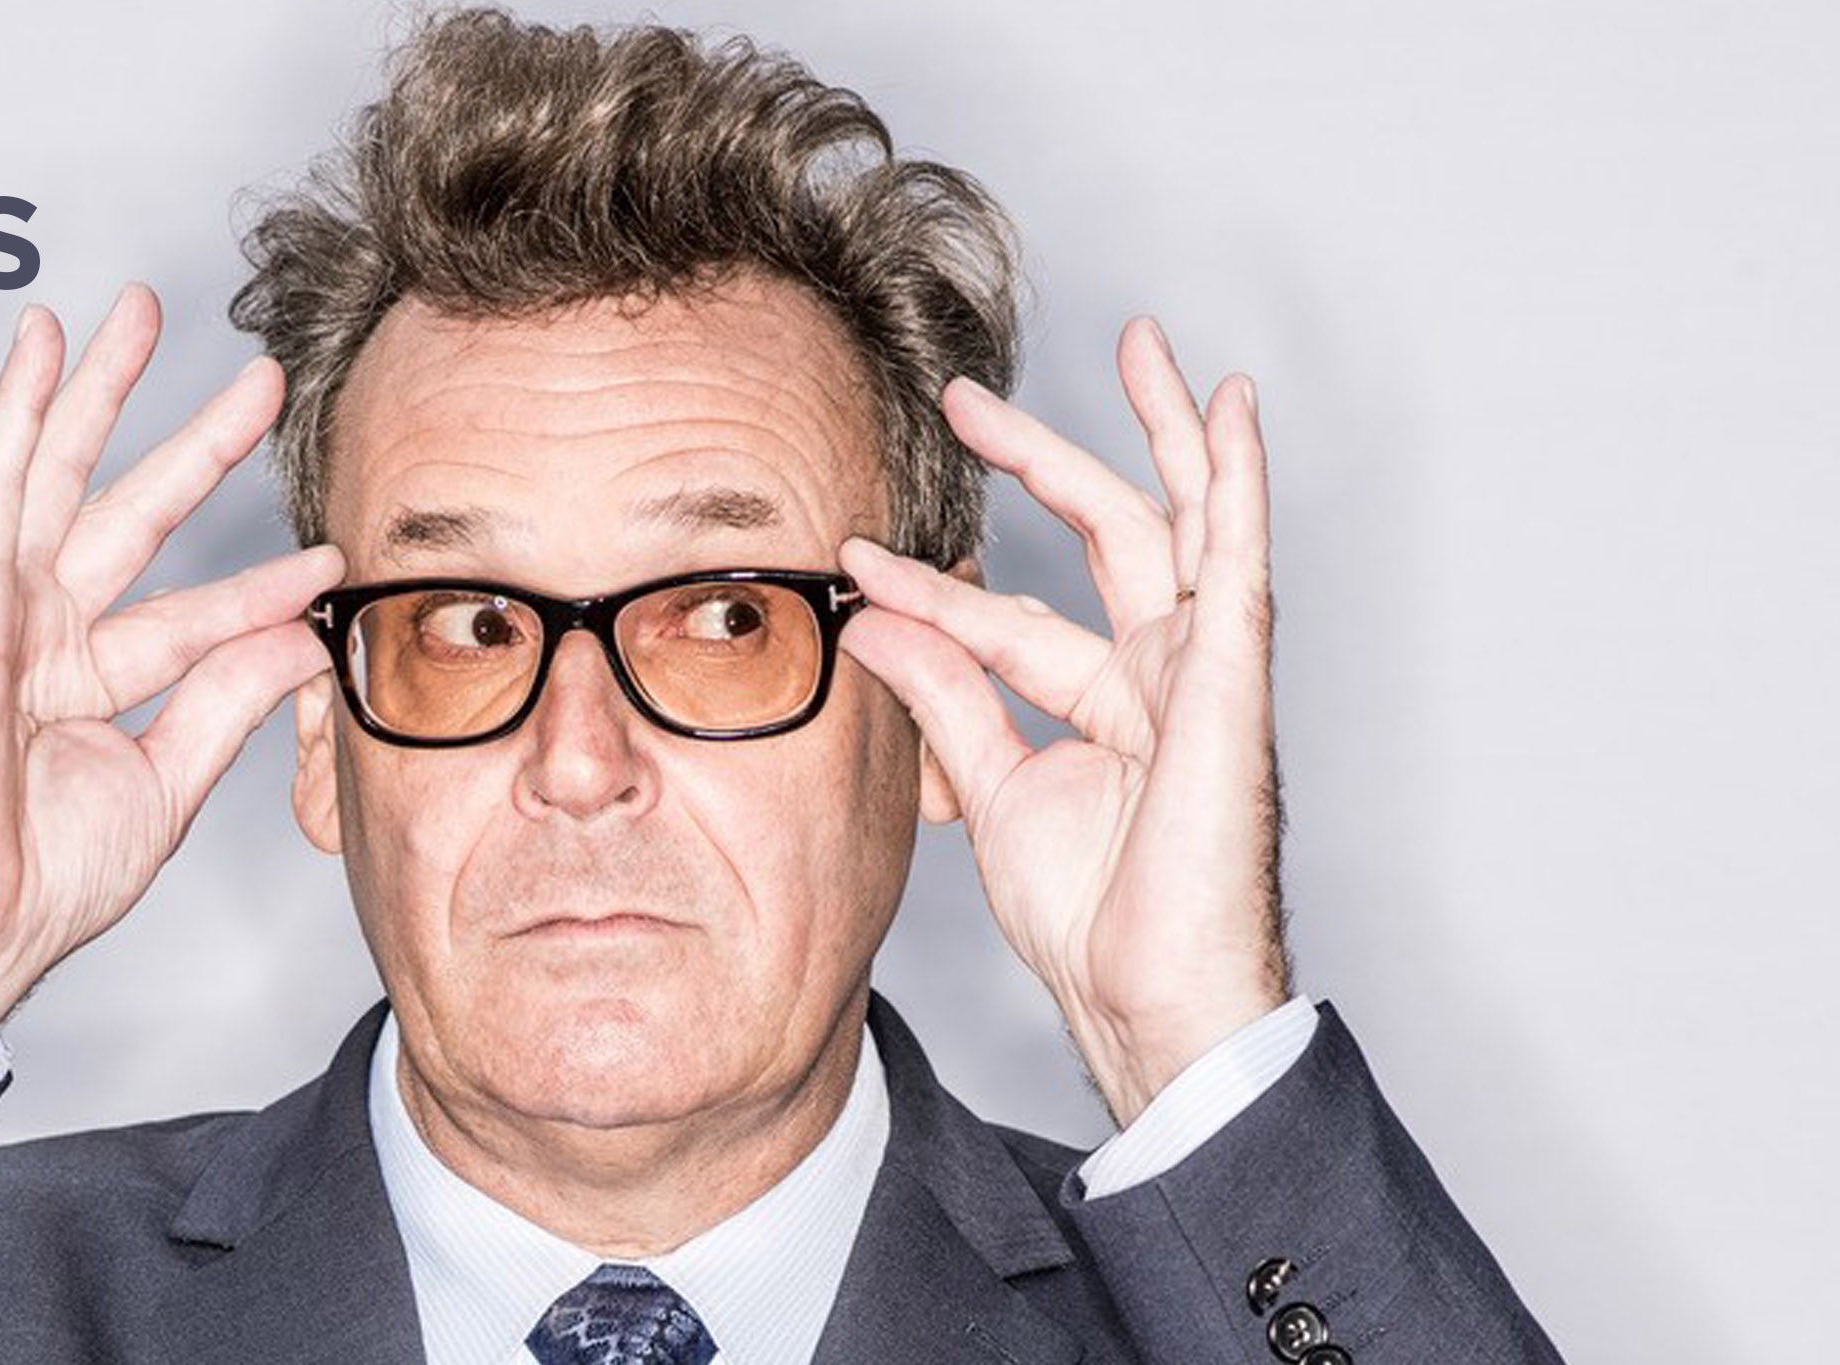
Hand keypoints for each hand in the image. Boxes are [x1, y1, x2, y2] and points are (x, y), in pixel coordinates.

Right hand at [0, 284, 345, 1023]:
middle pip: (129, 514)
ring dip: (98, 391)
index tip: (330, 561)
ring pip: (58, 474)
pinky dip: (14, 410)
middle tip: (259, 381)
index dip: (262, 586)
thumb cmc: (28, 883)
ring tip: (139, 313)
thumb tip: (298, 639)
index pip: (195, 616)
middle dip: (194, 444)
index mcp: (84, 685)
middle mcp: (41, 636)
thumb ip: (226, 703)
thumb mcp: (161, 783)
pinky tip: (41, 346)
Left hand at [837, 316, 1286, 1124]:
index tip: (853, 558)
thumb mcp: (992, 787)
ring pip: (1181, 523)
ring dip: (1158, 431)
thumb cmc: (1089, 917)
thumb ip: (944, 696)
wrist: (1144, 994)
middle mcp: (1156, 672)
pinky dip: (1238, 480)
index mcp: (1103, 704)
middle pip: (1104, 537)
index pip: (1005, 617)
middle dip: (1040, 458)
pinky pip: (1239, 560)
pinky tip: (1230, 408)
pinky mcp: (1230, 679)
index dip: (928, 588)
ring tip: (1138, 343)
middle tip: (964, 397)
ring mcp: (1199, 671)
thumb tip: (876, 621)